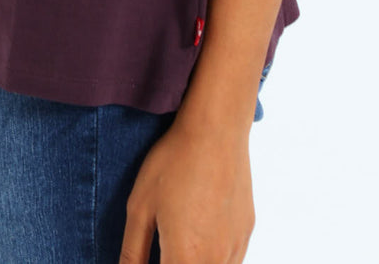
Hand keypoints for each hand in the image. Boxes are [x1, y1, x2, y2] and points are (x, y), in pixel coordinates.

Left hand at [118, 115, 255, 263]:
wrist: (215, 129)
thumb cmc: (173, 164)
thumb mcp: (139, 207)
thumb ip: (132, 252)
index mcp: (185, 259)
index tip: (151, 254)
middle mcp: (215, 260)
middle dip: (174, 262)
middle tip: (162, 247)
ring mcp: (235, 247)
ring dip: (194, 262)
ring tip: (180, 240)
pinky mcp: (246, 232)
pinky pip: (231, 261)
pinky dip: (213, 258)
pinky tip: (199, 235)